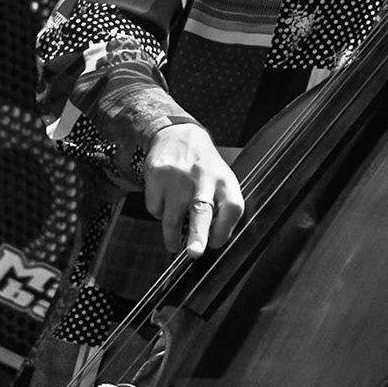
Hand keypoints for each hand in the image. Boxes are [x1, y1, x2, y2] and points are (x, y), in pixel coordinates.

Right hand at [144, 123, 244, 256]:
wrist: (179, 134)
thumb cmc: (204, 167)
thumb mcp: (221, 181)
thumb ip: (222, 209)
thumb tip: (213, 243)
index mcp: (225, 181)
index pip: (232, 208)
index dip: (224, 230)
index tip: (215, 243)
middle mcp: (203, 178)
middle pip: (201, 211)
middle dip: (198, 235)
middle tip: (195, 253)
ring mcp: (177, 177)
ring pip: (172, 218)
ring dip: (172, 238)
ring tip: (174, 244)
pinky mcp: (156, 176)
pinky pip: (155, 209)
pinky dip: (159, 213)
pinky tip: (166, 202)